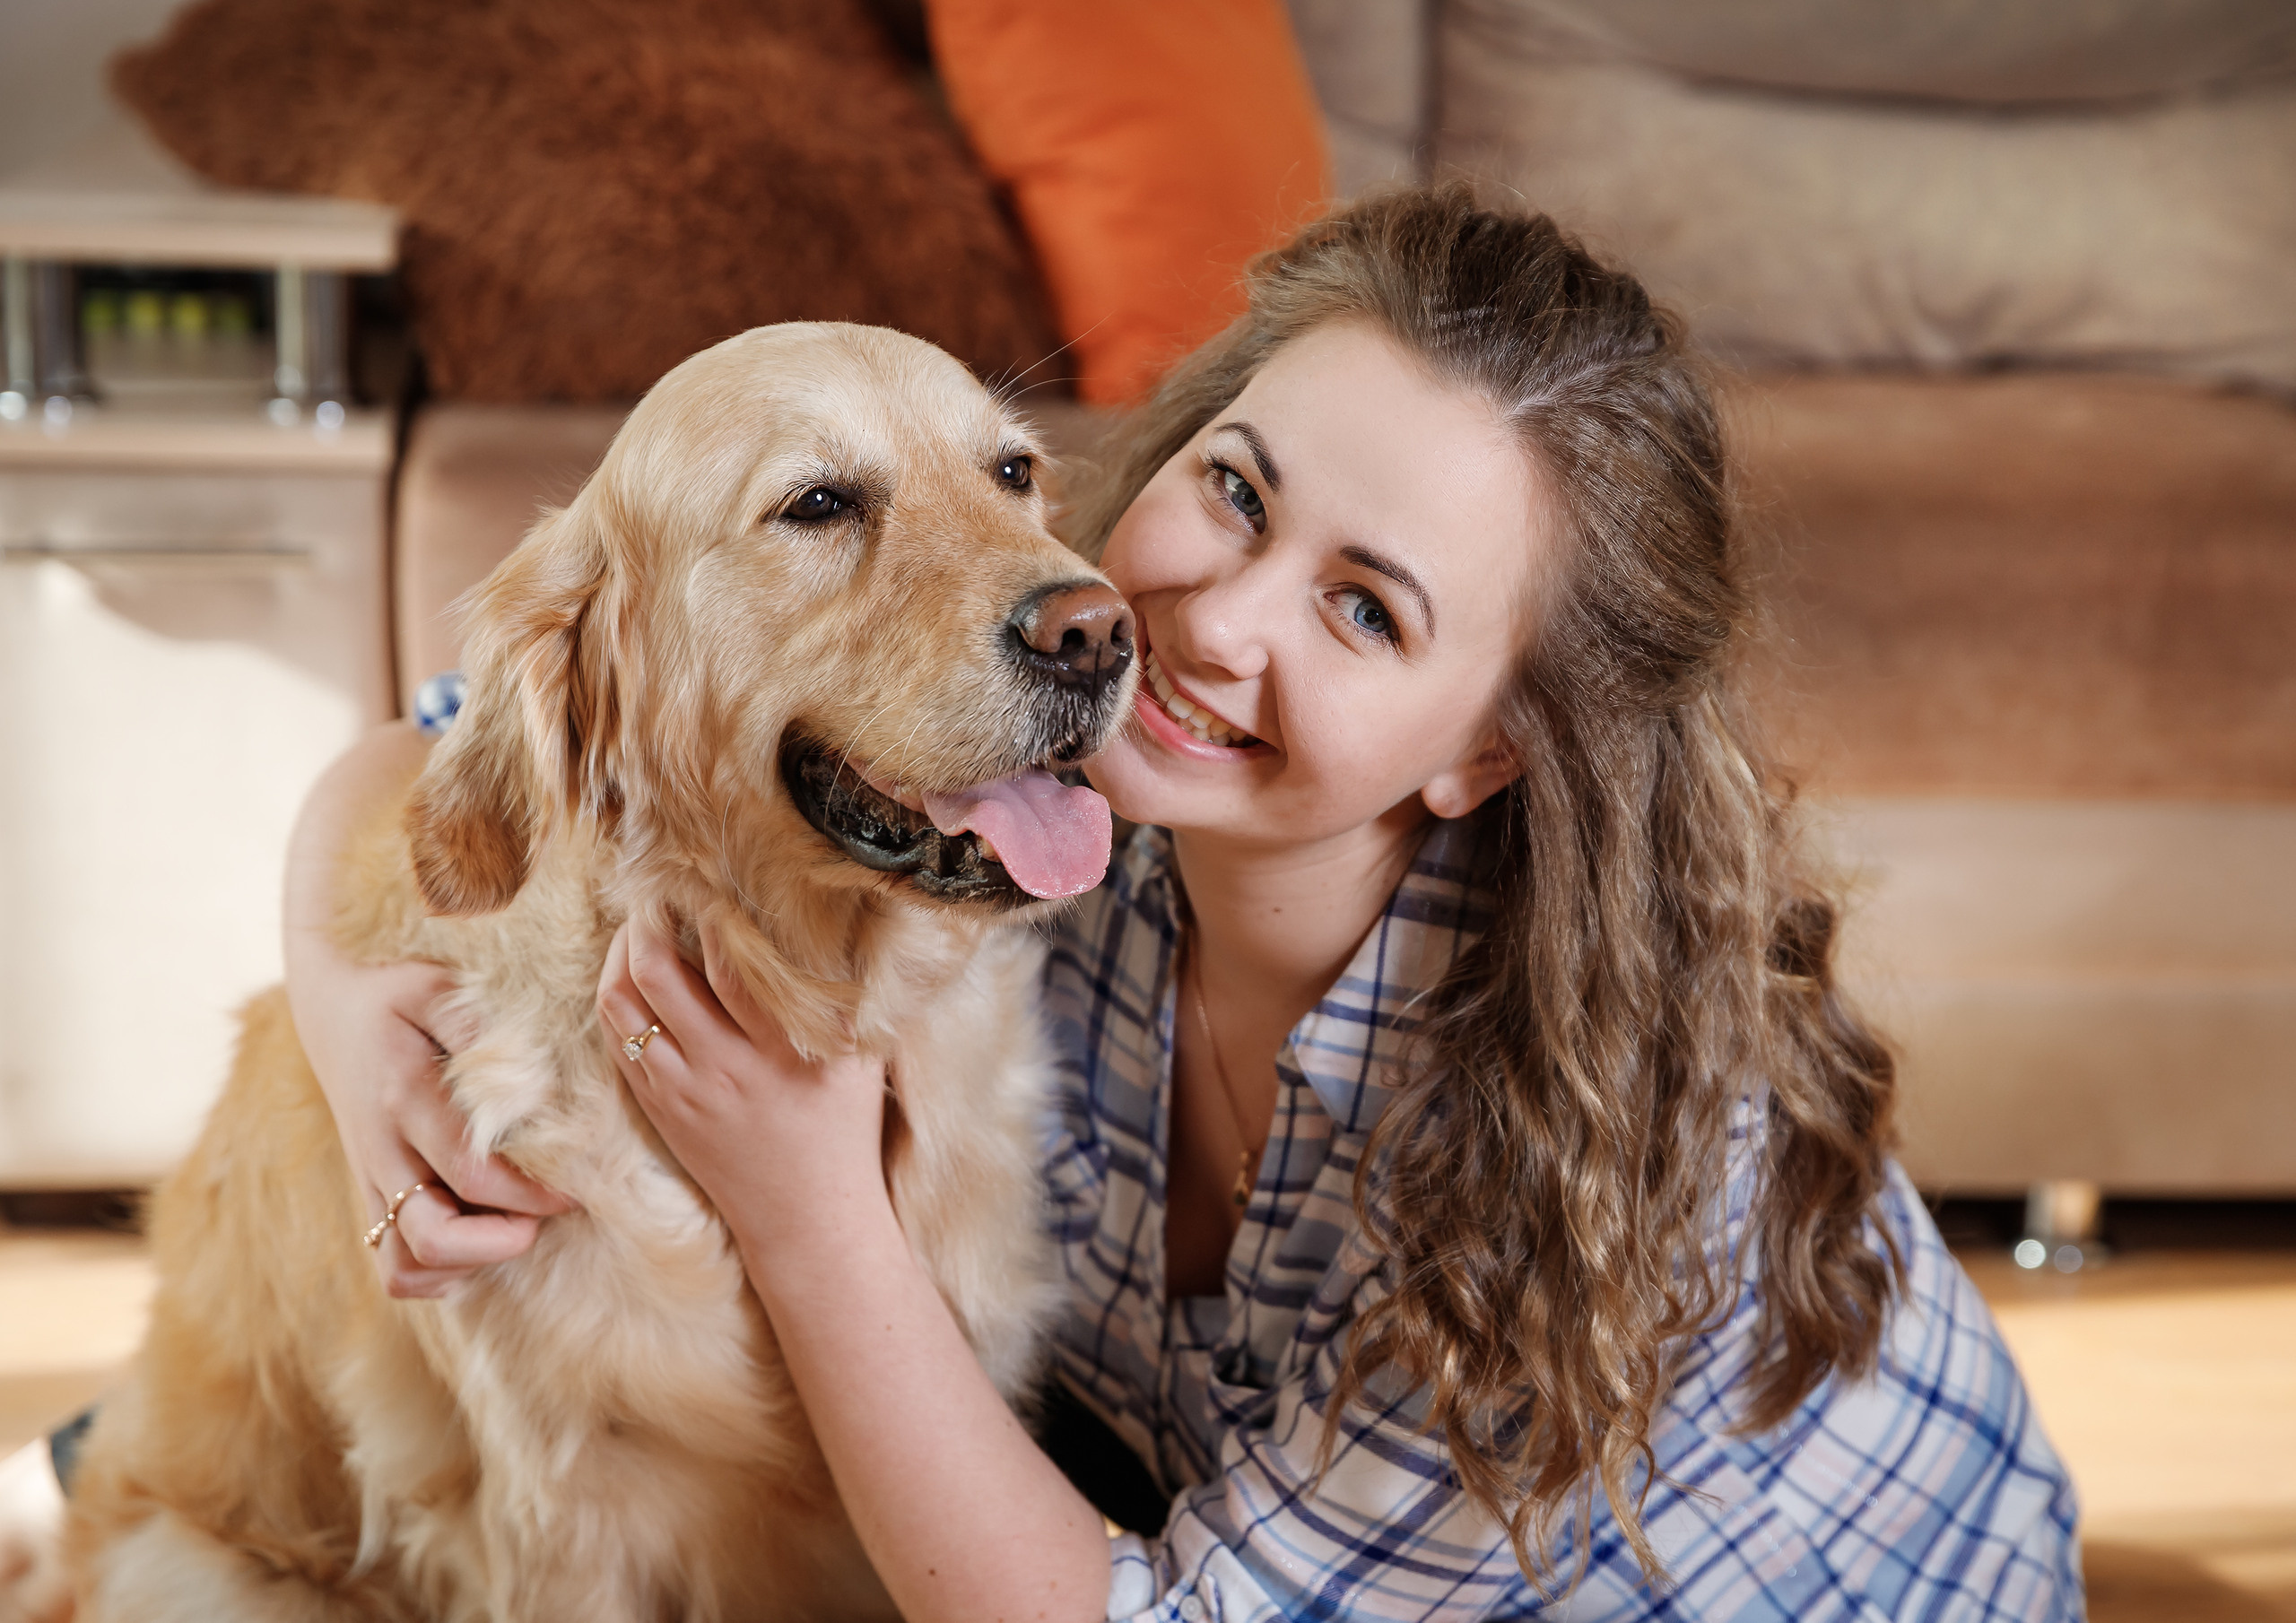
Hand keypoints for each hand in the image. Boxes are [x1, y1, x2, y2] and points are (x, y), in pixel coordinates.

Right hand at [286, 937, 572, 1297]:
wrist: (330, 1003)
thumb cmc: (396, 989)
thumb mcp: (437, 987)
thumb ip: (481, 1029)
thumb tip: (536, 1084)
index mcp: (404, 1098)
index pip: (472, 1173)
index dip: (532, 1194)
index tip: (578, 1187)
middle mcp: (382, 1150)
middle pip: (435, 1237)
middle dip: (502, 1241)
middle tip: (546, 1212)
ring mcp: (371, 1179)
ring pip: (405, 1264)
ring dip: (467, 1262)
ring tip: (510, 1225)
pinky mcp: (369, 1193)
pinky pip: (393, 1265)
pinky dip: (437, 1269)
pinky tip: (477, 1236)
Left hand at [596, 916, 890, 1266]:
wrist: (809, 1218)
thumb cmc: (844, 1130)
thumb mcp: (860, 1059)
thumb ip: (849, 997)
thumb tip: (836, 927)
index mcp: (779, 1048)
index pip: (728, 961)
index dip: (708, 910)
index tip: (703, 877)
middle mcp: (724, 1066)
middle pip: (658, 973)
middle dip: (647, 921)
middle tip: (654, 891)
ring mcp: (683, 1091)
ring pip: (623, 1007)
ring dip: (621, 957)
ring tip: (636, 927)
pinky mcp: (660, 1110)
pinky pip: (618, 1043)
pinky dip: (617, 1002)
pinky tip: (628, 979)